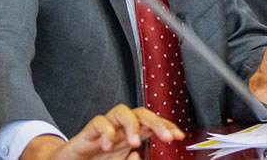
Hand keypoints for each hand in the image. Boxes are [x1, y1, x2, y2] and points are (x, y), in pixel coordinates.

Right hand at [20, 104, 184, 159]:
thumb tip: (138, 155)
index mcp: (130, 136)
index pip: (152, 124)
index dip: (167, 126)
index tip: (179, 136)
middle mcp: (119, 129)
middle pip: (141, 113)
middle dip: (157, 122)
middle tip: (167, 137)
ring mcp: (104, 128)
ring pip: (121, 111)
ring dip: (131, 125)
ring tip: (135, 143)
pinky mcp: (87, 132)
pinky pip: (99, 121)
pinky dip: (106, 131)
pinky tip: (108, 145)